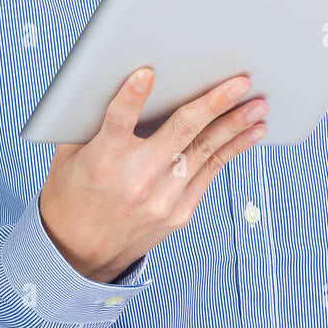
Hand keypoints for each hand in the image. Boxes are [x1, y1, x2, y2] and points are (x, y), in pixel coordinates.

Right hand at [37, 68, 267, 282]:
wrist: (78, 254)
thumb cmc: (73, 194)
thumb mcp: (69, 155)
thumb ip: (93, 122)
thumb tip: (122, 81)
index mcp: (103, 162)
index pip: (117, 122)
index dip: (132, 97)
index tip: (147, 72)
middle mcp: (136, 180)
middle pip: (182, 132)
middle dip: (215, 103)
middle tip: (239, 82)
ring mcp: (162, 199)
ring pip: (206, 151)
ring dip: (235, 125)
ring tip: (258, 105)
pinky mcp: (179, 213)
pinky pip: (210, 172)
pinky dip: (232, 149)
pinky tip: (250, 132)